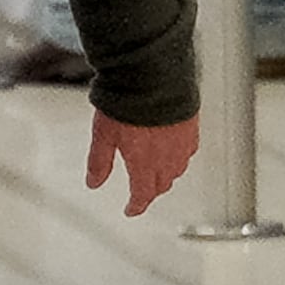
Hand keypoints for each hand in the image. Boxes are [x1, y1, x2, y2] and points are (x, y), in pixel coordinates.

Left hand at [87, 112, 201, 217]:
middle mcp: (166, 157)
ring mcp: (181, 142)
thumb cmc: (128, 101)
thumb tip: (93, 183)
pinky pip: (188, 150)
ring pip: (177, 169)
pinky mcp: (191, 125)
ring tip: (159, 173)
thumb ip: (99, 162)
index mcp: (144, 164)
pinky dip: (180, 156)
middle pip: (162, 185)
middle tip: (143, 192)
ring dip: (167, 176)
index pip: (142, 195)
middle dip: (151, 191)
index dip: (136, 206)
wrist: (153, 74)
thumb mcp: (103, 135)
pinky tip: (175, 150)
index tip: (131, 210)